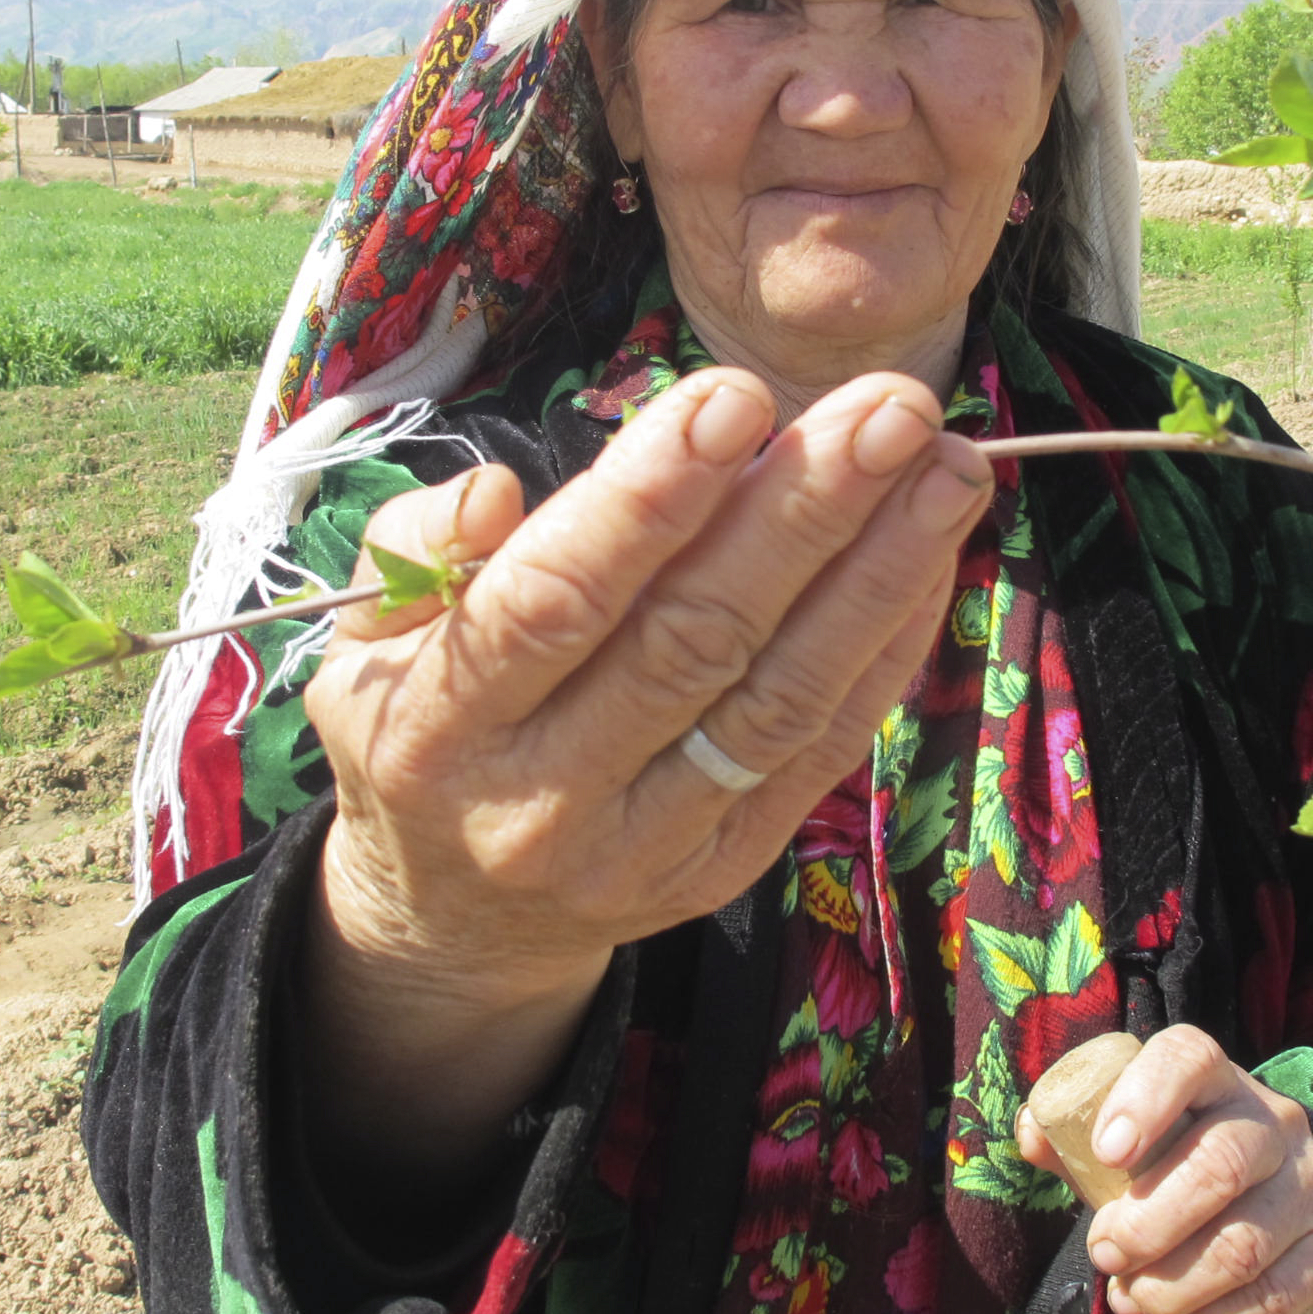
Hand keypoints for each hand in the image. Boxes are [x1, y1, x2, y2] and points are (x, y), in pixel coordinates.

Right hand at [300, 366, 990, 1172]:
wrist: (451, 919)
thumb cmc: (423, 723)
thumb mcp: (367, 636)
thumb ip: (416, 550)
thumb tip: (495, 493)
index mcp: (438, 726)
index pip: (555, 599)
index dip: (652, 498)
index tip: (739, 394)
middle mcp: (542, 801)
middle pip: (693, 643)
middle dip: (803, 512)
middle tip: (890, 410)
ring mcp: (642, 848)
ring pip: (777, 701)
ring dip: (876, 575)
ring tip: (945, 470)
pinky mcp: (721, 872)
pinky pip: (820, 753)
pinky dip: (885, 651)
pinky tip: (931, 559)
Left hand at [1017, 1024, 1312, 1313]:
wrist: (1290, 1224)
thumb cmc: (1181, 1176)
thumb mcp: (1129, 1150)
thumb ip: (1072, 1138)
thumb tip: (1033, 1136)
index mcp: (1215, 1079)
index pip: (1187, 1058)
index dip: (1146, 1100)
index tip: (1107, 1155)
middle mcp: (1275, 1118)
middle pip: (1218, 1163)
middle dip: (1147, 1224)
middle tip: (1104, 1258)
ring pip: (1245, 1241)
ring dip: (1175, 1286)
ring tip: (1132, 1304)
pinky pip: (1286, 1291)